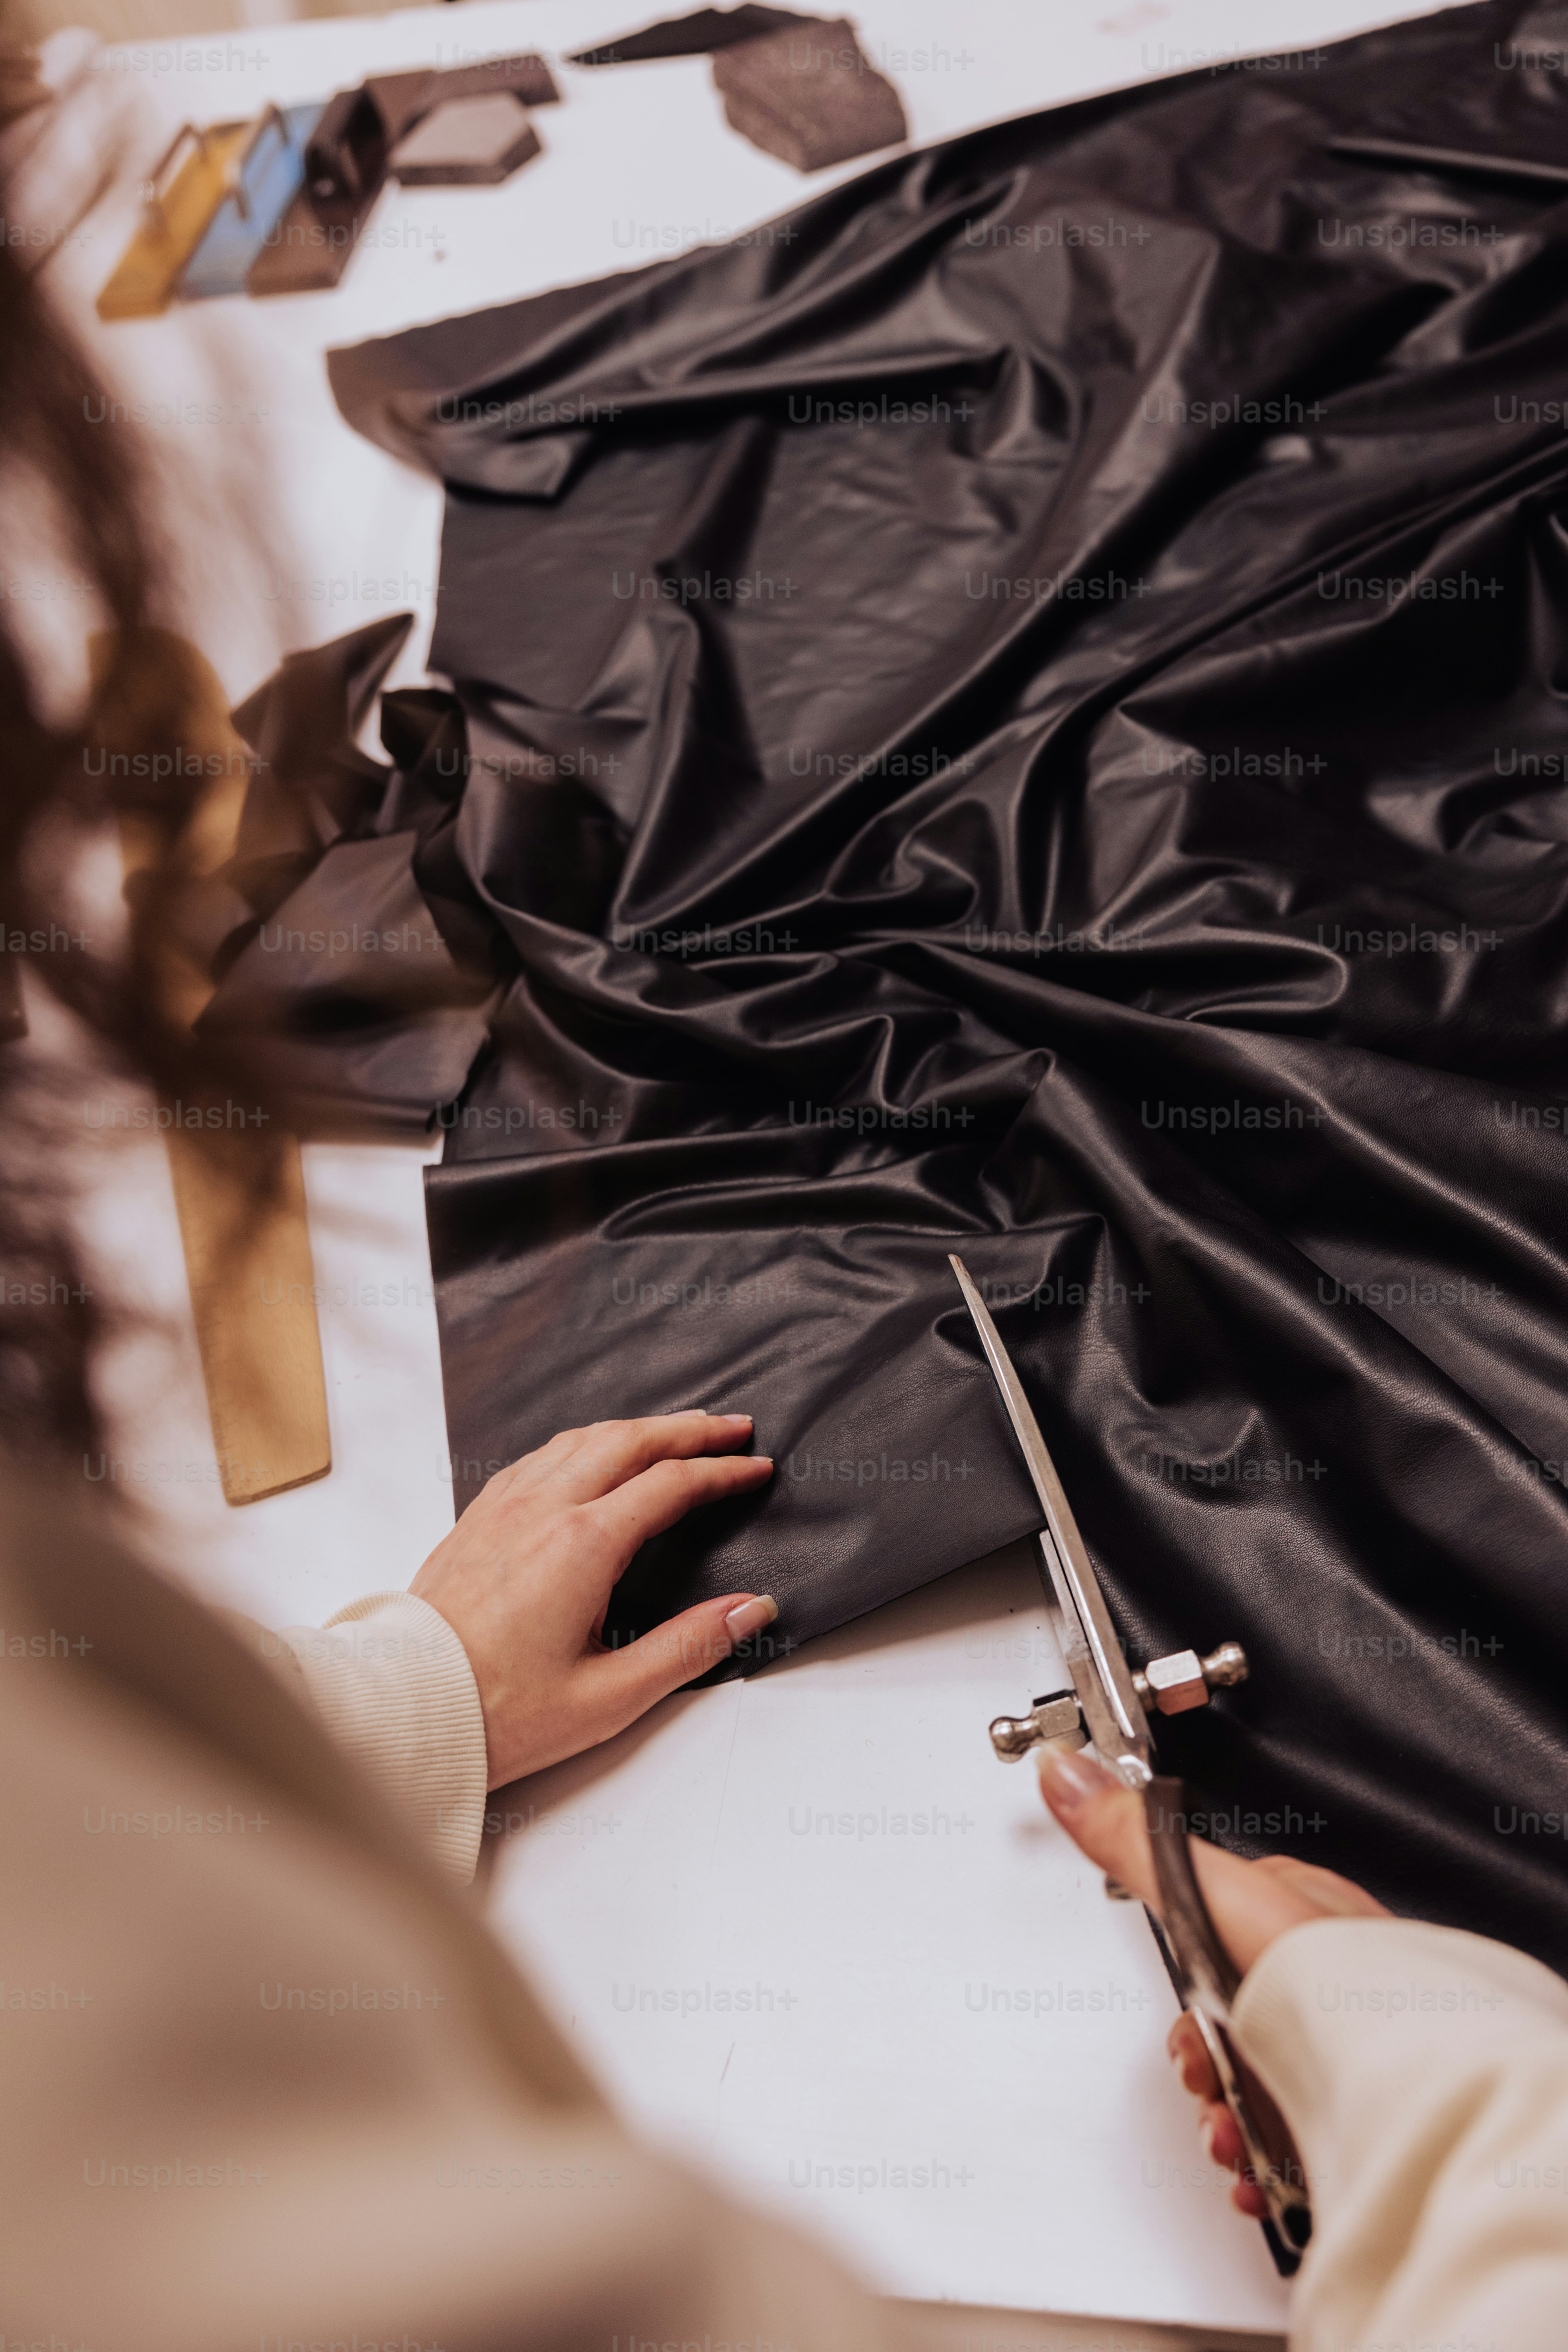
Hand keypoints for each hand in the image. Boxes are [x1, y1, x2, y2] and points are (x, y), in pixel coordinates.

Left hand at [412, 1410, 775, 1788]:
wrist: (404, 1709)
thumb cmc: (499, 1712)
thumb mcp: (610, 1695)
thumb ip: (688, 1646)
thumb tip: (750, 1609)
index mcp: (583, 1545)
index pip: (671, 1485)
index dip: (722, 1472)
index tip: (756, 1468)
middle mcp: (543, 1510)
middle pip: (630, 1441)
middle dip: (689, 1430)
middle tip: (732, 1426)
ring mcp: (504, 1508)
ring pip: (582, 1439)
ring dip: (637, 1427)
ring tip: (675, 1429)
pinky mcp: (477, 1519)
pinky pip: (539, 1456)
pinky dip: (584, 1441)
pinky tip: (592, 1451)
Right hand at [1038, 1747, 1387, 2216]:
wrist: (1398, 2073)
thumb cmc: (1327, 1973)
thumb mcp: (1208, 1892)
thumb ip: (1132, 1839)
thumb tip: (1066, 1774)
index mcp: (1301, 1911)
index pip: (1220, 1926)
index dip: (1182, 1976)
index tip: (1178, 2010)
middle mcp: (1326, 1977)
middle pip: (1229, 2020)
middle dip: (1201, 2063)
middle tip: (1205, 2076)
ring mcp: (1343, 2048)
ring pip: (1256, 2084)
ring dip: (1224, 2119)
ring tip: (1230, 2133)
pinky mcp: (1353, 2115)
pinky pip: (1292, 2141)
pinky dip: (1262, 2162)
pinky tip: (1255, 2169)